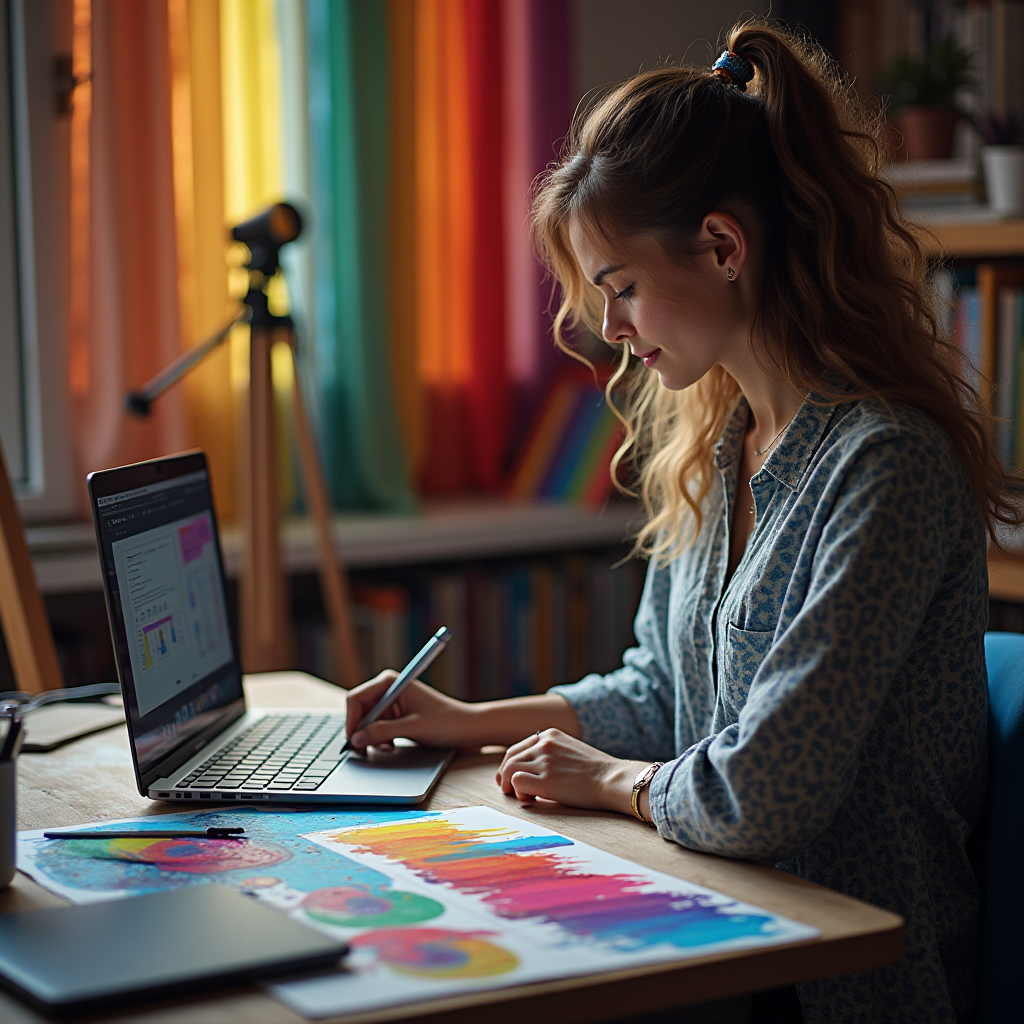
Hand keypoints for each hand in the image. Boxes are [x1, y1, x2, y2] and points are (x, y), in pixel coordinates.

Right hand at [345, 671, 479, 749]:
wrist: (468, 729)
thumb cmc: (447, 722)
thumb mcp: (413, 728)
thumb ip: (382, 732)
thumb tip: (356, 738)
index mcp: (392, 682)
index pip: (357, 697)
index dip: (351, 719)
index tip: (352, 740)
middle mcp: (390, 689)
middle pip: (359, 710)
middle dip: (362, 730)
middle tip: (367, 749)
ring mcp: (392, 703)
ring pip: (367, 722)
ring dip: (371, 737)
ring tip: (387, 747)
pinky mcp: (397, 717)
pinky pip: (376, 728)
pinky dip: (379, 739)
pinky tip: (390, 746)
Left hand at [495, 728, 642, 815]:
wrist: (613, 780)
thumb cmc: (596, 771)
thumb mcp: (570, 750)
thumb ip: (551, 753)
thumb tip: (531, 767)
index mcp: (549, 734)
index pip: (517, 748)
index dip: (509, 765)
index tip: (509, 778)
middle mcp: (544, 743)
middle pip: (509, 758)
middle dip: (505, 776)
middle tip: (509, 791)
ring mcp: (545, 761)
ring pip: (509, 770)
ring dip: (510, 786)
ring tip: (524, 796)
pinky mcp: (546, 780)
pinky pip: (517, 782)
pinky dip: (518, 792)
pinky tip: (531, 798)